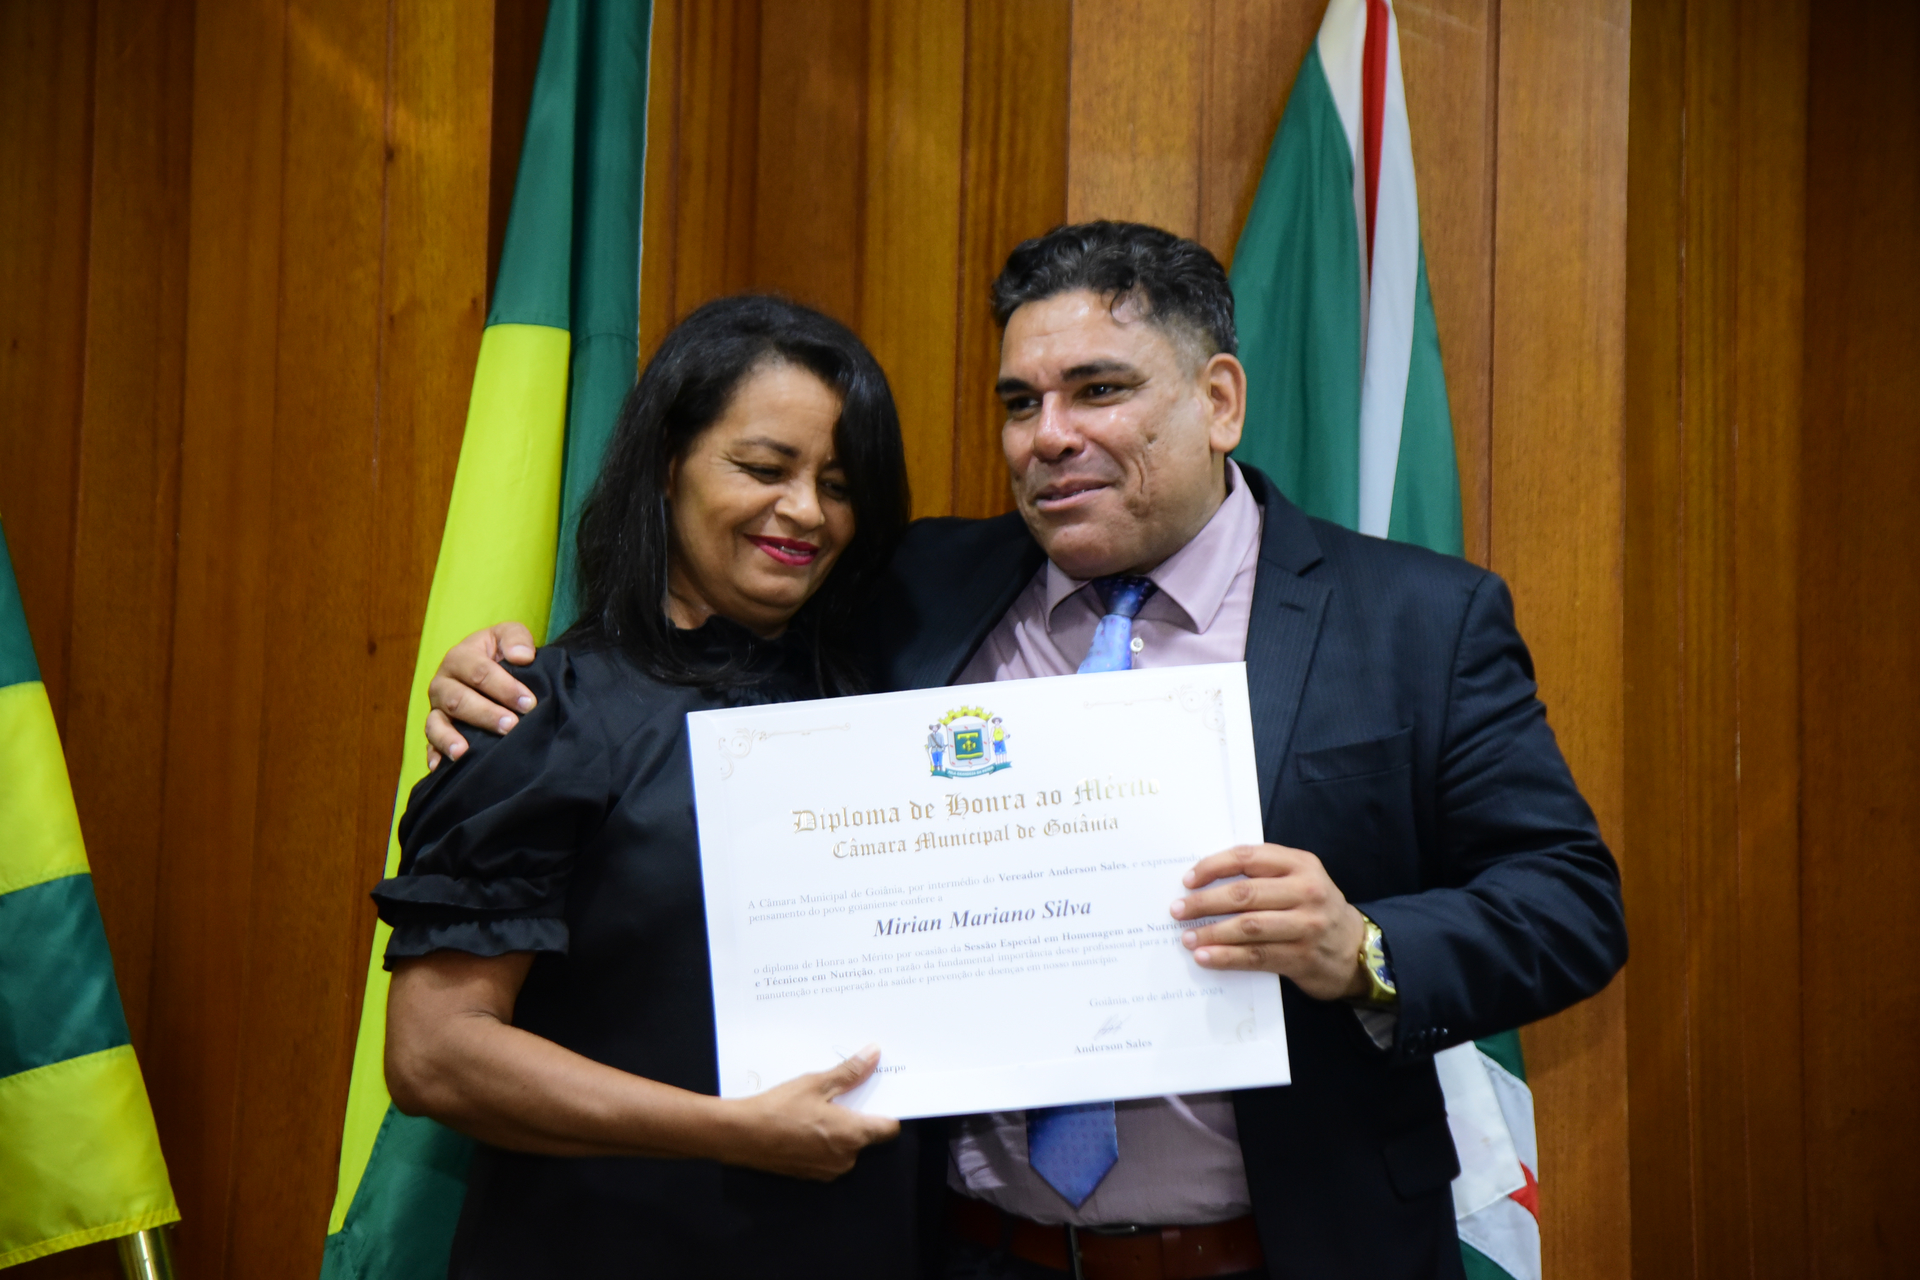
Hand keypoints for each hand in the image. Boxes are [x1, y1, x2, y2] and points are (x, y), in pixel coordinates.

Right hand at [424, 622, 538, 768]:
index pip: (479, 672)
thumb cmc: (499, 652)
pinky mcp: (435, 730)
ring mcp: (436, 708)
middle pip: (457, 700)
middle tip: (511, 726)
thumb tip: (522, 657)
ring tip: (465, 752)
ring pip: (437, 723)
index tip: (529, 702)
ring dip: (450, 738)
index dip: (504, 687)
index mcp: (459, 657)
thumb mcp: (507, 635)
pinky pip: (429, 744)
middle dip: (485, 714)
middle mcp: (442, 683)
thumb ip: (516, 638)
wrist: (488, 667)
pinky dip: (433, 755)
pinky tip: (441, 767)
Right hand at [713, 1047, 900, 1179]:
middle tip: (841, 1094)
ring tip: (818, 1107)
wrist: (740, 1136)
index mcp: (853, 1136)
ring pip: (845, 1146)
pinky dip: (822, 1141)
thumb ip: (850, 1072)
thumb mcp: (816, 1083)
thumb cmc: (780, 1108)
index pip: (889, 1128)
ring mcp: (827, 1170)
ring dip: (838, 1130)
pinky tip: (803, 1124)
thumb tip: (874, 1055)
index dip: (887, 1111)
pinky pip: (827, 1156)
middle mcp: (846, 1159)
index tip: (879, 1095)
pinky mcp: (809, 1175)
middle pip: (866, 1136)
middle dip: (857, 1116)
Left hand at [1170, 844, 1369, 1000]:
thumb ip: (1262, 874)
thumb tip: (1204, 882)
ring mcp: (1307, 925)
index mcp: (1300, 863)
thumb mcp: (1298, 879)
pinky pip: (1256, 956)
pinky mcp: (1302, 956)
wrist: (1356, 949)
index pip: (1247, 857)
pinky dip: (1226, 957)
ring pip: (1248, 926)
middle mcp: (1306, 890)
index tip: (1188, 880)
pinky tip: (1205, 957)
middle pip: (1244, 893)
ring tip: (1187, 937)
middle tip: (1177, 911)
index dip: (1213, 866)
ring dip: (1211, 932)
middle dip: (1204, 902)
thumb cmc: (1313, 909)